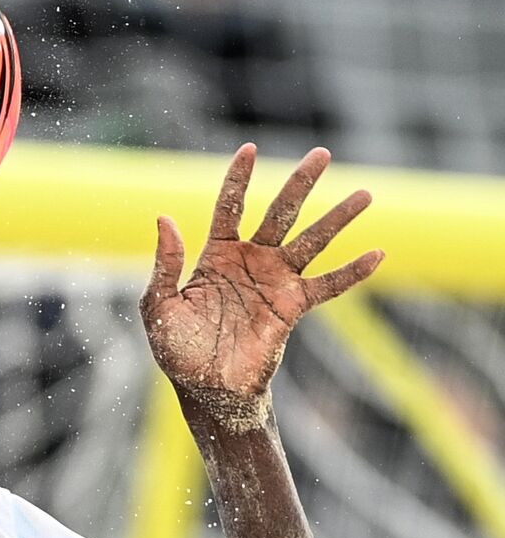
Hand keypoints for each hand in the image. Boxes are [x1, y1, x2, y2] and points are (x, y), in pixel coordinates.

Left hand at [139, 144, 382, 425]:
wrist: (206, 388)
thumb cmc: (178, 349)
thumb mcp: (159, 306)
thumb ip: (165, 264)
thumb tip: (164, 218)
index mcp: (216, 255)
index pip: (229, 207)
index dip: (238, 179)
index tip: (249, 149)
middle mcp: (250, 261)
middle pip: (279, 213)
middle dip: (300, 184)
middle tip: (321, 154)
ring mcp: (275, 282)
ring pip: (311, 241)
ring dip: (337, 219)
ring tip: (365, 194)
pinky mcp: (292, 307)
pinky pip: (328, 285)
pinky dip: (352, 272)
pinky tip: (377, 254)